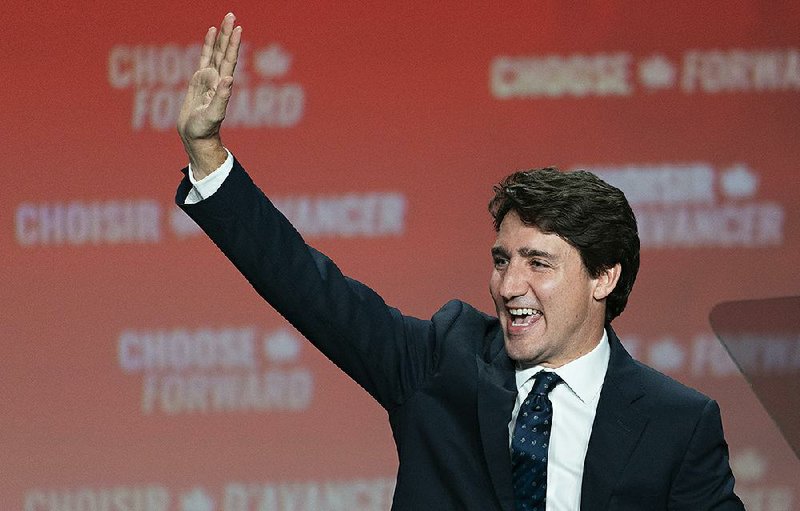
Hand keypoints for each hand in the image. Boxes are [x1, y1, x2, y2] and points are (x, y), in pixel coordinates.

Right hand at [177, 13, 241, 177]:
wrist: (196, 136)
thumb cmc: (204, 129)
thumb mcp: (213, 114)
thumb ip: (221, 98)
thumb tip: (228, 79)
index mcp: (222, 84)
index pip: (229, 60)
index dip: (233, 45)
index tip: (238, 28)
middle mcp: (217, 78)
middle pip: (224, 52)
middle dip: (228, 34)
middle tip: (231, 15)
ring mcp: (208, 78)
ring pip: (215, 52)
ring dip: (220, 37)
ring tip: (224, 20)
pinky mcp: (198, 80)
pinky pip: (203, 58)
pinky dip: (207, 46)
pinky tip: (210, 34)